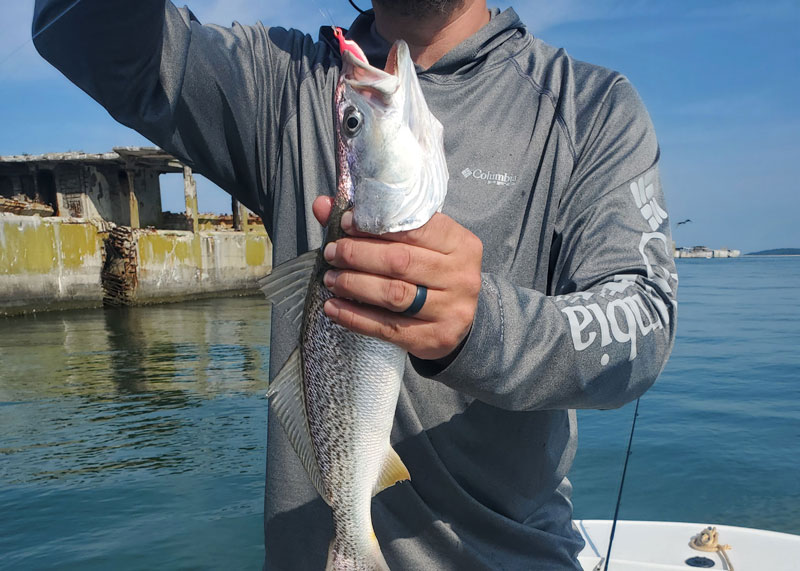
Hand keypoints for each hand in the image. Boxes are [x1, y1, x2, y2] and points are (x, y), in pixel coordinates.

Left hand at [312, 196, 482, 360]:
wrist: (459, 321)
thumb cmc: (432, 272)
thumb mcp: (418, 243)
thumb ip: (376, 223)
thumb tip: (322, 205)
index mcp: (462, 244)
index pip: (415, 228)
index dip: (376, 225)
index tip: (346, 224)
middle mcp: (462, 276)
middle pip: (401, 262)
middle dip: (359, 255)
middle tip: (332, 253)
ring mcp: (452, 310)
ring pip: (394, 295)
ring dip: (355, 285)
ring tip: (331, 279)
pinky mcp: (436, 338)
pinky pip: (388, 327)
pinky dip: (356, 317)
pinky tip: (334, 308)